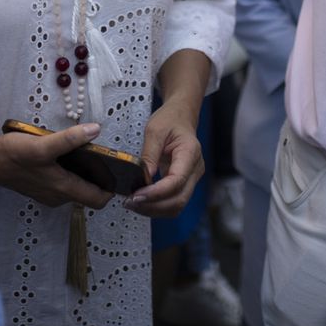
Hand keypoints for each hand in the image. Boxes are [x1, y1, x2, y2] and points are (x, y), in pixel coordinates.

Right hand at [0, 123, 113, 209]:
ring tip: (88, 155)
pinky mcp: (38, 187)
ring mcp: (47, 193)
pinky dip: (68, 173)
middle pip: (87, 194)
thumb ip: (70, 139)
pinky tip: (65, 157)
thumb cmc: (13, 154)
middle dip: (99, 180)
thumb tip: (96, 130)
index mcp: (63, 189)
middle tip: (106, 160)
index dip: (111, 190)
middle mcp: (57, 196)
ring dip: (83, 175)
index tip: (119, 174)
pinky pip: (61, 183)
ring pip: (74, 188)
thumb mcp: (43, 145)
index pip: (97, 200)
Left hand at [125, 98, 203, 216]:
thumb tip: (143, 178)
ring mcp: (191, 178)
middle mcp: (195, 169)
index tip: (137, 195)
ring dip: (155, 209)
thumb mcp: (155, 130)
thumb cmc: (170, 119)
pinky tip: (142, 201)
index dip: (156, 193)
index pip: (176, 181)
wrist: (181, 116)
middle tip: (130, 203)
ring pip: (177, 205)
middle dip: (154, 206)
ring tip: (133, 204)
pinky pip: (173, 201)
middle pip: (179, 199)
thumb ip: (149, 154)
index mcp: (190, 153)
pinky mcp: (184, 183)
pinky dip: (157, 206)